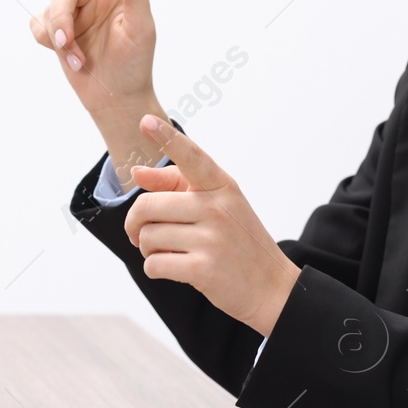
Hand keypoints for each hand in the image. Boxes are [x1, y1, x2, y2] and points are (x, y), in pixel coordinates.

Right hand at [29, 0, 155, 117]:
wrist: (117, 98)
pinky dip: (47, 43)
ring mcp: (73, 12)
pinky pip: (37, 25)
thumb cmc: (136, 62)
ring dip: (57, 37)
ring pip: (47, 9)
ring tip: (78, 58)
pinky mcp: (56, 30)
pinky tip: (68, 57)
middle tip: (69, 45)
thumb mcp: (142, 27)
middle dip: (60, 18)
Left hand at [123, 115, 301, 337]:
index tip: (146, 121)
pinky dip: (154, 268)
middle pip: (148, 206)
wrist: (272, 287)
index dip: (167, 138)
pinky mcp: (203, 269)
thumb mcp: (219, 205)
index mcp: (221, 187)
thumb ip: (177, 185)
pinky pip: (154, 264)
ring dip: (147, 249)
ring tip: (168, 252)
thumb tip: (138, 173)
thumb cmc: (239, 242)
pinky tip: (172, 268)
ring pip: (148, 237)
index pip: (191, 156)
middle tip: (138, 234)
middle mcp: (217, 208)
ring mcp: (211, 239)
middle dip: (135, 224)